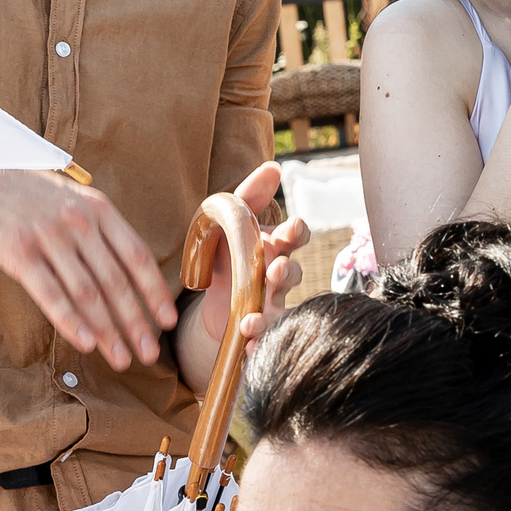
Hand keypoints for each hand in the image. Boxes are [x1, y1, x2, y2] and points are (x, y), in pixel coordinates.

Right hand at [0, 169, 177, 369]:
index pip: (137, 256)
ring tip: (121, 358)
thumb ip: (100, 230)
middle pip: (116, 280)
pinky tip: (85, 343)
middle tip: (149, 355)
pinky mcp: (19, 251)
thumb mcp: (73, 200)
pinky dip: (70, 321)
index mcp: (99, 209)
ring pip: (87, 292)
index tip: (167, 322)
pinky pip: (50, 293)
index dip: (155, 292)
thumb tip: (130, 272)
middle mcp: (79, 221)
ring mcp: (49, 235)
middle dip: (136, 322)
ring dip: (107, 331)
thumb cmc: (30, 196)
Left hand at [195, 163, 310, 352]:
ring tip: (253, 319)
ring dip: (271, 315)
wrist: (213, 297)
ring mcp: (272, 303)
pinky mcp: (258, 328)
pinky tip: (245, 343)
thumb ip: (249, 196)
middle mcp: (279, 274)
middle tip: (276, 270)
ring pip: (282, 311)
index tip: (291, 229)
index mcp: (275, 244)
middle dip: (288, 271)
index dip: (296, 232)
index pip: (297, 235)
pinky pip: (266, 338)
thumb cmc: (229, 252)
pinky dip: (257, 342)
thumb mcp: (231, 222)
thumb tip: (273, 167)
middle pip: (294, 272)